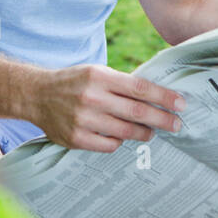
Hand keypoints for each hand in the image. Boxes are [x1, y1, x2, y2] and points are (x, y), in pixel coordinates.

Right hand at [28, 64, 186, 152]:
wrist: (37, 95)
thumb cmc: (75, 82)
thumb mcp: (97, 72)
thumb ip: (123, 84)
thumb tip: (158, 97)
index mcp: (99, 76)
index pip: (140, 88)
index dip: (164, 97)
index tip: (181, 104)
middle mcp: (92, 98)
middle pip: (137, 112)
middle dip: (162, 119)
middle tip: (177, 125)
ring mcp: (83, 120)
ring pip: (125, 132)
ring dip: (143, 133)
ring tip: (151, 132)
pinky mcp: (76, 138)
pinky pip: (109, 145)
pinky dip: (118, 142)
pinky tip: (120, 137)